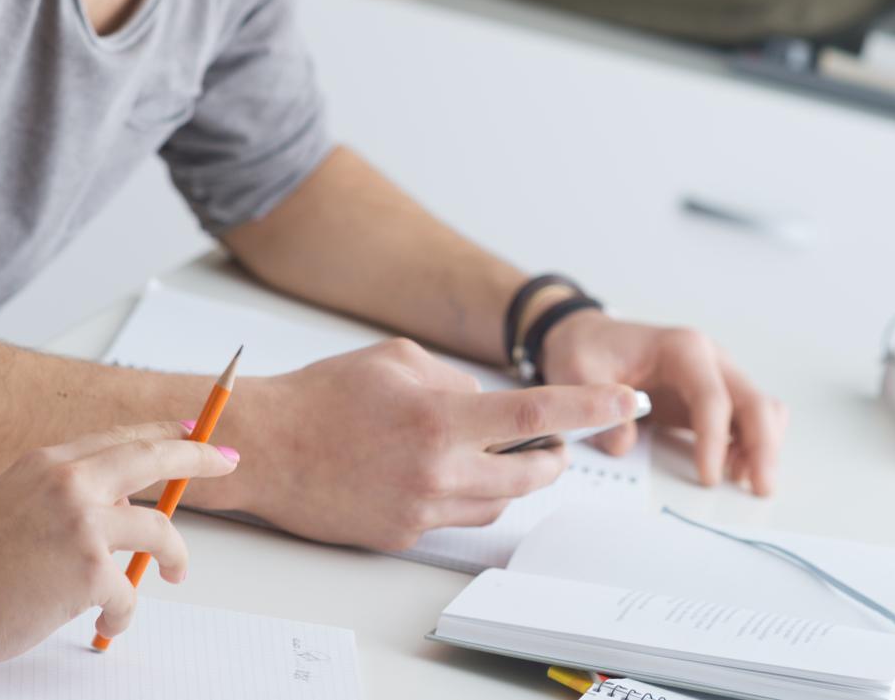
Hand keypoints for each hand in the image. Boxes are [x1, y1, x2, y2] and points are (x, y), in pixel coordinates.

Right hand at [0, 422, 238, 668]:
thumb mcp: (13, 502)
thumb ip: (63, 494)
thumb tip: (116, 504)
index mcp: (49, 461)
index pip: (121, 436)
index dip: (162, 433)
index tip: (192, 431)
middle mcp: (71, 481)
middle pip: (155, 456)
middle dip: (200, 456)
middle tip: (229, 460)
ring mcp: (83, 523)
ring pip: (160, 530)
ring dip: (174, 556)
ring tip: (173, 575)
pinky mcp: (90, 569)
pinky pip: (131, 591)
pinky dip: (122, 611)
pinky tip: (104, 621)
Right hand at [204, 338, 638, 549]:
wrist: (266, 448)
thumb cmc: (324, 396)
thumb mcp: (397, 359)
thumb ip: (455, 380)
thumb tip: (491, 403)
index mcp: (440, 418)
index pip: (537, 412)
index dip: (589, 408)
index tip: (628, 402)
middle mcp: (437, 470)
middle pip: (530, 471)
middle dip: (554, 454)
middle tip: (555, 439)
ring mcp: (421, 509)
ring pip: (499, 500)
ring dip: (511, 476)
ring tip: (494, 450)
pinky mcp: (401, 535)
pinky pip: (457, 519)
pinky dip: (467, 494)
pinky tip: (446, 472)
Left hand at [541, 311, 786, 494]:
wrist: (590, 338)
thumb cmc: (587, 350)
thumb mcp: (576, 371)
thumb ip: (596, 407)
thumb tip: (624, 444)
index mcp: (681, 348)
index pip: (712, 396)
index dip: (714, 439)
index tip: (706, 477)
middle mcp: (709, 359)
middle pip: (754, 401)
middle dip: (762, 446)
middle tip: (760, 488)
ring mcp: (717, 377)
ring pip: (761, 410)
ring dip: (762, 447)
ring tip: (747, 482)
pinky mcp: (715, 397)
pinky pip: (748, 420)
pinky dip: (751, 445)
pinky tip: (735, 470)